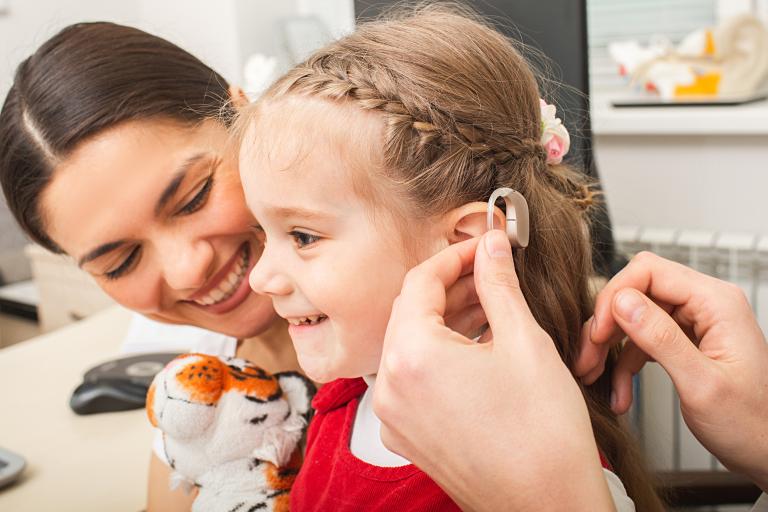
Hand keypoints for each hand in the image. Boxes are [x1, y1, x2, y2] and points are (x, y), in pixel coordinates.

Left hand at [374, 231, 613, 510]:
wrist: (548, 507)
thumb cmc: (543, 438)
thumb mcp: (525, 342)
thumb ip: (499, 284)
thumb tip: (491, 248)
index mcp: (412, 357)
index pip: (421, 281)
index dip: (454, 256)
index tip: (481, 247)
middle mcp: (391, 387)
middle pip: (411, 312)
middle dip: (450, 287)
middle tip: (488, 273)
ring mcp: (395, 416)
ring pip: (411, 346)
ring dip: (446, 320)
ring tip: (488, 307)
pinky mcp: (407, 435)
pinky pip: (413, 378)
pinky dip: (439, 355)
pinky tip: (475, 347)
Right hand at [576, 252, 767, 490]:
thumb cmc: (751, 424)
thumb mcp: (701, 384)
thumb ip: (660, 338)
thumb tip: (621, 301)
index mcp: (716, 302)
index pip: (649, 271)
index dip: (615, 296)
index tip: (599, 333)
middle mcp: (705, 304)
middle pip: (636, 292)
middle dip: (606, 326)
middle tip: (587, 358)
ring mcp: (694, 321)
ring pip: (633, 316)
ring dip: (610, 348)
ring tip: (594, 376)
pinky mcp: (684, 340)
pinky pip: (642, 340)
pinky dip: (624, 364)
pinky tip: (619, 393)